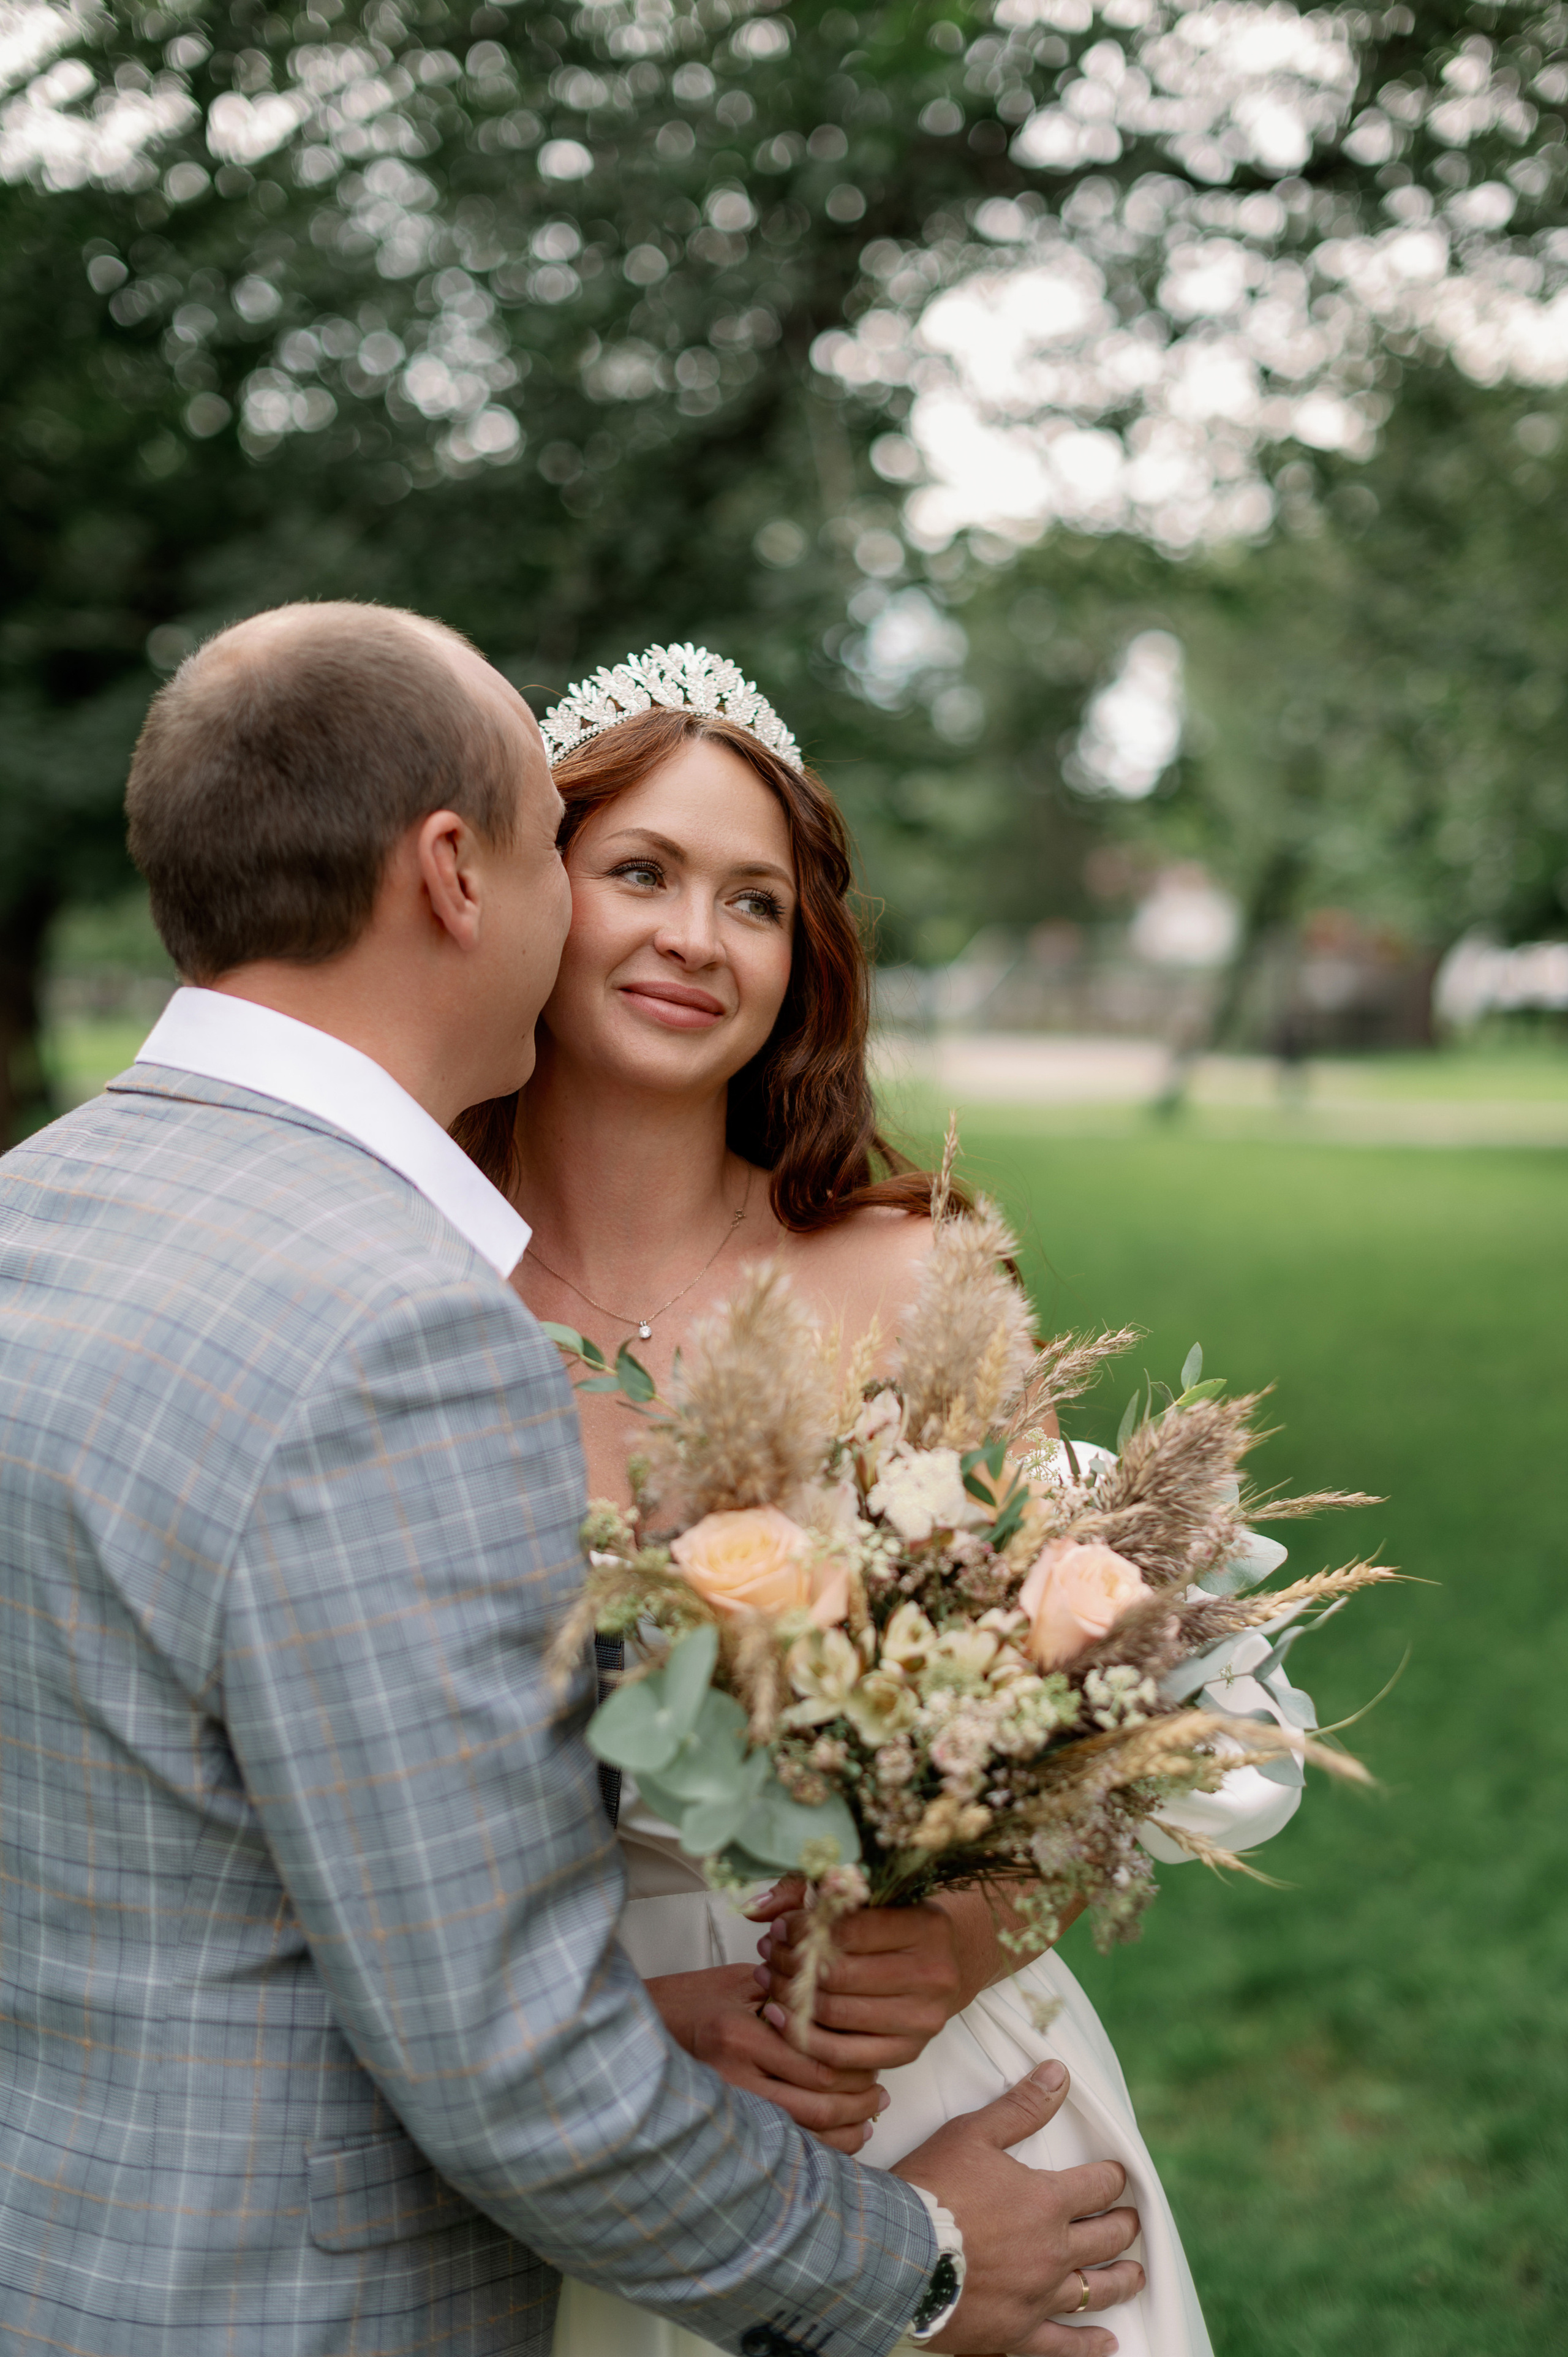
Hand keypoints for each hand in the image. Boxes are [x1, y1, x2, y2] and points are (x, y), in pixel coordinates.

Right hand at [644, 1963, 887, 2155]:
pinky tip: (837, 2140)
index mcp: (740, 2035)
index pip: (813, 2062)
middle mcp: (733, 2076)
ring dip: (841, 2132)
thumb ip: (786, 1994)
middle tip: (881, 2096)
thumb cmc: (691, 2000)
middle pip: (813, 2103)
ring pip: (800, 2134)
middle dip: (856, 2103)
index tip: (875, 2063)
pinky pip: (780, 2144)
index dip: (852, 2067)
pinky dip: (815, 2147)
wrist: (643, 2029)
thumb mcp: (738, 1982)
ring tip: (868, 2121)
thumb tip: (838, 2012)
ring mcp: (727, 2107)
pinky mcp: (725, 2124)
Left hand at [751, 1885, 966, 2067]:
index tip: (780, 1927)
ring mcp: (923, 2019)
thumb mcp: (861, 1897)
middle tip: (768, 1954)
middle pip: (838, 1974)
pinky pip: (842, 2055)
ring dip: (790, 1997)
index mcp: (927, 1926)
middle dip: (791, 1963)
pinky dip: (803, 2037)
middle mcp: (933, 1974)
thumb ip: (806, 1893)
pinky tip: (779, 2016)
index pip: (848, 1929)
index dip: (803, 1928)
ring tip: (769, 1979)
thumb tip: (755, 1908)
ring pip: (835, 2014)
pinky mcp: (908, 2052)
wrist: (936, 1967)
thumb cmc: (891, 1926)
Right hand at [894, 2061, 1143, 2356]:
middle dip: (1124, 2225)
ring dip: (1120, 2280)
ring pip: (1094, 2290)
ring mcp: (1037, 2296)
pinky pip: (1063, 2346)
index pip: (1098, 2186)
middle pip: (1106, 2238)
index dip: (1113, 2178)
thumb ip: (1021, 2107)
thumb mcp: (972, 2134)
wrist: (894, 2254)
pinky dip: (1089, 2345)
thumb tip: (1059, 2074)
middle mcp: (1052, 2251)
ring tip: (1136, 2277)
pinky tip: (1106, 2343)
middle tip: (1132, 2222)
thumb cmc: (931, 2188)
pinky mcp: (1016, 2332)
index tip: (1118, 2176)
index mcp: (1046, 2201)